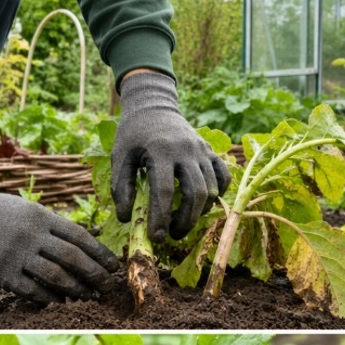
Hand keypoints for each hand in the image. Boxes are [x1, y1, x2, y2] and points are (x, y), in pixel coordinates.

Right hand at [0, 179, 121, 302]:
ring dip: (76, 289)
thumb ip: (50, 224)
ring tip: (88, 296)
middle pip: (73, 258)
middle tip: (108, 287)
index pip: (80, 237)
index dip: (100, 254)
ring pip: (55, 276)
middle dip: (95, 275)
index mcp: (41, 216)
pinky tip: (60, 301)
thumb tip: (80, 243)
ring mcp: (15, 254)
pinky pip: (31, 290)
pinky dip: (49, 298)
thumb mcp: (25, 208)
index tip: (114, 266)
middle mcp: (31, 235)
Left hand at [113, 71, 231, 241]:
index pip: (164, 191)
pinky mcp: (212, 152)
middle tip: (172, 235)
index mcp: (161, 150)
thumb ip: (121, 187)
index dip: (161, 217)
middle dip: (186, 221)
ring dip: (199, 212)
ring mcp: (203, 151)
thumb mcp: (120, 156)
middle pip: (195, 193)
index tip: (156, 237)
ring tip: (182, 222)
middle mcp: (187, 150)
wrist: (154, 106)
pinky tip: (201, 204)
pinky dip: (217, 195)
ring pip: (211, 189)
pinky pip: (224, 178)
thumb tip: (126, 218)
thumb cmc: (134, 134)